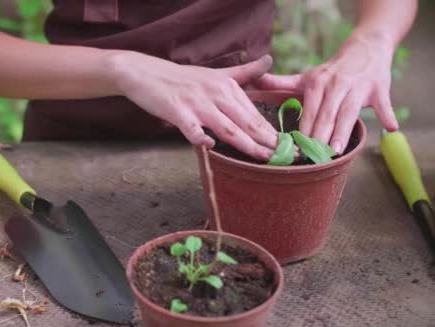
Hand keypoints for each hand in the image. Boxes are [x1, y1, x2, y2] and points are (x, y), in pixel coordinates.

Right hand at [109, 52, 277, 160]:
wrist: (147, 73)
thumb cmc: (182, 78)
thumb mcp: (216, 73)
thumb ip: (244, 72)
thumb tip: (269, 61)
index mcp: (227, 86)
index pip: (254, 113)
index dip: (271, 131)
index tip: (287, 146)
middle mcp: (215, 94)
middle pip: (246, 121)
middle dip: (266, 140)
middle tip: (284, 156)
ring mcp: (197, 103)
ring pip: (227, 127)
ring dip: (246, 144)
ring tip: (262, 157)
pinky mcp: (177, 112)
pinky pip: (192, 128)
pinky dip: (201, 137)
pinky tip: (210, 146)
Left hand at [256, 34, 398, 153]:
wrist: (365, 48)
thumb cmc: (332, 71)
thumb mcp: (306, 77)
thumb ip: (281, 83)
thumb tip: (255, 81)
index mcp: (318, 84)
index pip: (310, 111)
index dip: (304, 130)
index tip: (297, 147)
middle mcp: (337, 85)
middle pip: (327, 115)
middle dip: (320, 136)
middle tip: (313, 157)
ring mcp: (359, 87)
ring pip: (349, 112)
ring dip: (343, 131)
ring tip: (336, 150)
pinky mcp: (379, 89)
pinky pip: (384, 104)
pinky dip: (388, 115)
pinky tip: (392, 128)